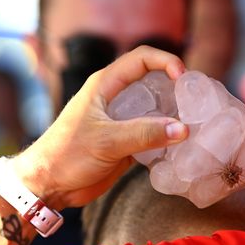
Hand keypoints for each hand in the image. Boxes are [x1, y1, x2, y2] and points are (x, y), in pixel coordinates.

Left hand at [12, 46, 188, 208]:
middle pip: (153, 81)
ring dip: (174, 115)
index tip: (183, 78)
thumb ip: (144, 134)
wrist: (48, 185)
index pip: (141, 59)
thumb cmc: (66, 155)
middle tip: (196, 103)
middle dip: (176, 88)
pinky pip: (152, 134)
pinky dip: (167, 137)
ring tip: (194, 124)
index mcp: (105, 85)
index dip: (166, 62)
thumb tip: (182, 129)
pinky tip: (180, 146)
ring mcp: (121, 120)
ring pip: (155, 109)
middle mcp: (115, 98)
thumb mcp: (106, 141)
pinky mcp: (125, 142)